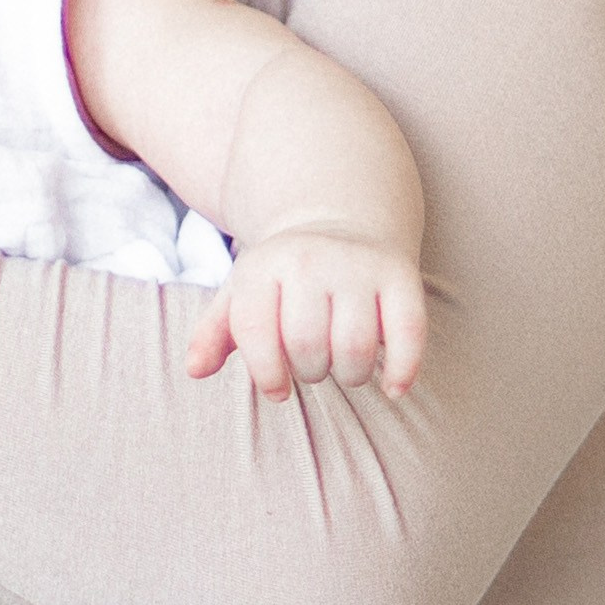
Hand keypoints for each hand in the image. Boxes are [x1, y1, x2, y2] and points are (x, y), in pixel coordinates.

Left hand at [187, 229, 427, 401]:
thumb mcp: (242, 292)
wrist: (340, 214)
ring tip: (344, 367)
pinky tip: (392, 387)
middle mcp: (311, 260)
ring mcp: (358, 266)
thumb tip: (195, 369)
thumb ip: (215, 331)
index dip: (266, 373)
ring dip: (351, 376)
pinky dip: (402, 370)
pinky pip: (409, 334)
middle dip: (310, 372)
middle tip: (314, 365)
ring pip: (356, 348)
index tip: (277, 390)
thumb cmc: (284, 275)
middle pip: (308, 346)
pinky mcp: (400, 275)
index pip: (256, 331)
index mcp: (264, 265)